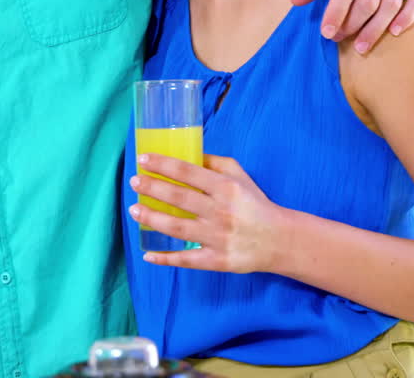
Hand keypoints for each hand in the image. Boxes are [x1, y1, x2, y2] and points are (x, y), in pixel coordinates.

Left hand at [129, 154, 284, 273]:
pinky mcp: (218, 260)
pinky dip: (166, 258)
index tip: (142, 160)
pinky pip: (187, 260)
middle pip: (179, 198)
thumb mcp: (240, 176)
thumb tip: (188, 154)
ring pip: (177, 228)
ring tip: (134, 210)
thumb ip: (215, 163)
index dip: (163, 165)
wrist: (279, 239)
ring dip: (152, 218)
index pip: (188, 172)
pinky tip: (148, 253)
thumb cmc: (255, 203)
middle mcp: (220, 211)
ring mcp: (218, 238)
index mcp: (226, 187)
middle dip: (152, 188)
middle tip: (134, 182)